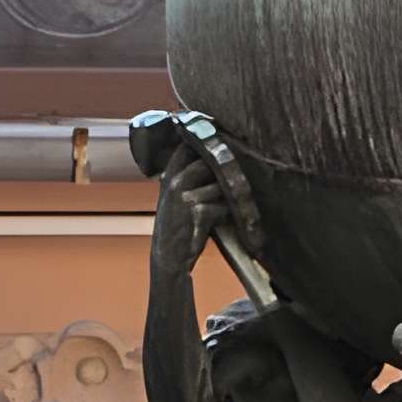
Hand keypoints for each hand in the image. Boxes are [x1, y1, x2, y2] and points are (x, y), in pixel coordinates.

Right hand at [151, 152, 228, 274]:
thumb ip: (186, 176)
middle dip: (224, 169)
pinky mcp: (199, 212)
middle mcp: (176, 182)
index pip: (188, 146)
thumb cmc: (176, 227)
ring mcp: (186, 197)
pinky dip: (226, 214)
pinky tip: (221, 221)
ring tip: (226, 206)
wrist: (168, 258)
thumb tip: (215, 158)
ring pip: (220, 185)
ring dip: (227, 196)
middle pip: (209, 161)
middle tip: (234, 178)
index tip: (221, 143)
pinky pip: (223, 205)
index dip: (206, 143)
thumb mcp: (173, 197)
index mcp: (169, 176)